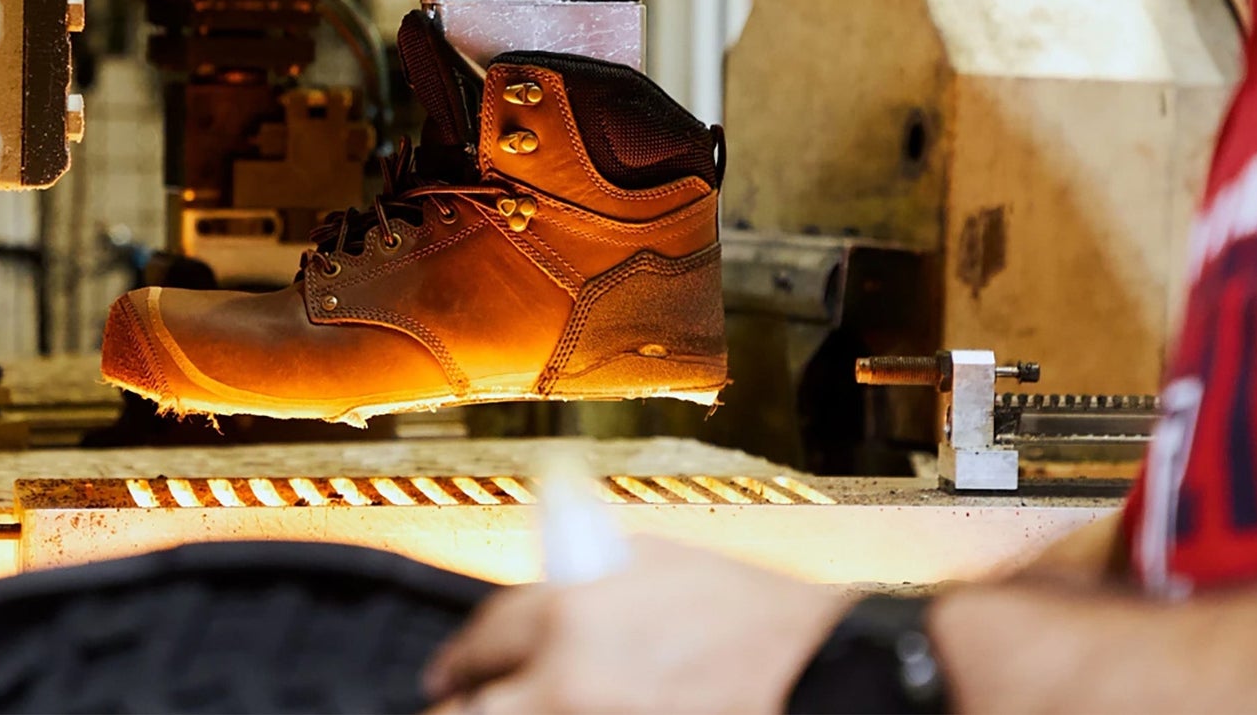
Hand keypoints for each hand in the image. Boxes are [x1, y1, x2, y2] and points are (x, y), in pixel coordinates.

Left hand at [423, 537, 852, 713]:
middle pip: (470, 713)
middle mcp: (568, 680)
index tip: (449, 674)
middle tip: (461, 707)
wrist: (808, 656)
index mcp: (566, 613)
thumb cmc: (735, 601)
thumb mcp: (645, 557)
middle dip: (462, 709)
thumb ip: (577, 577)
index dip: (457, 662)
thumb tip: (531, 604)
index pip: (478, 646)